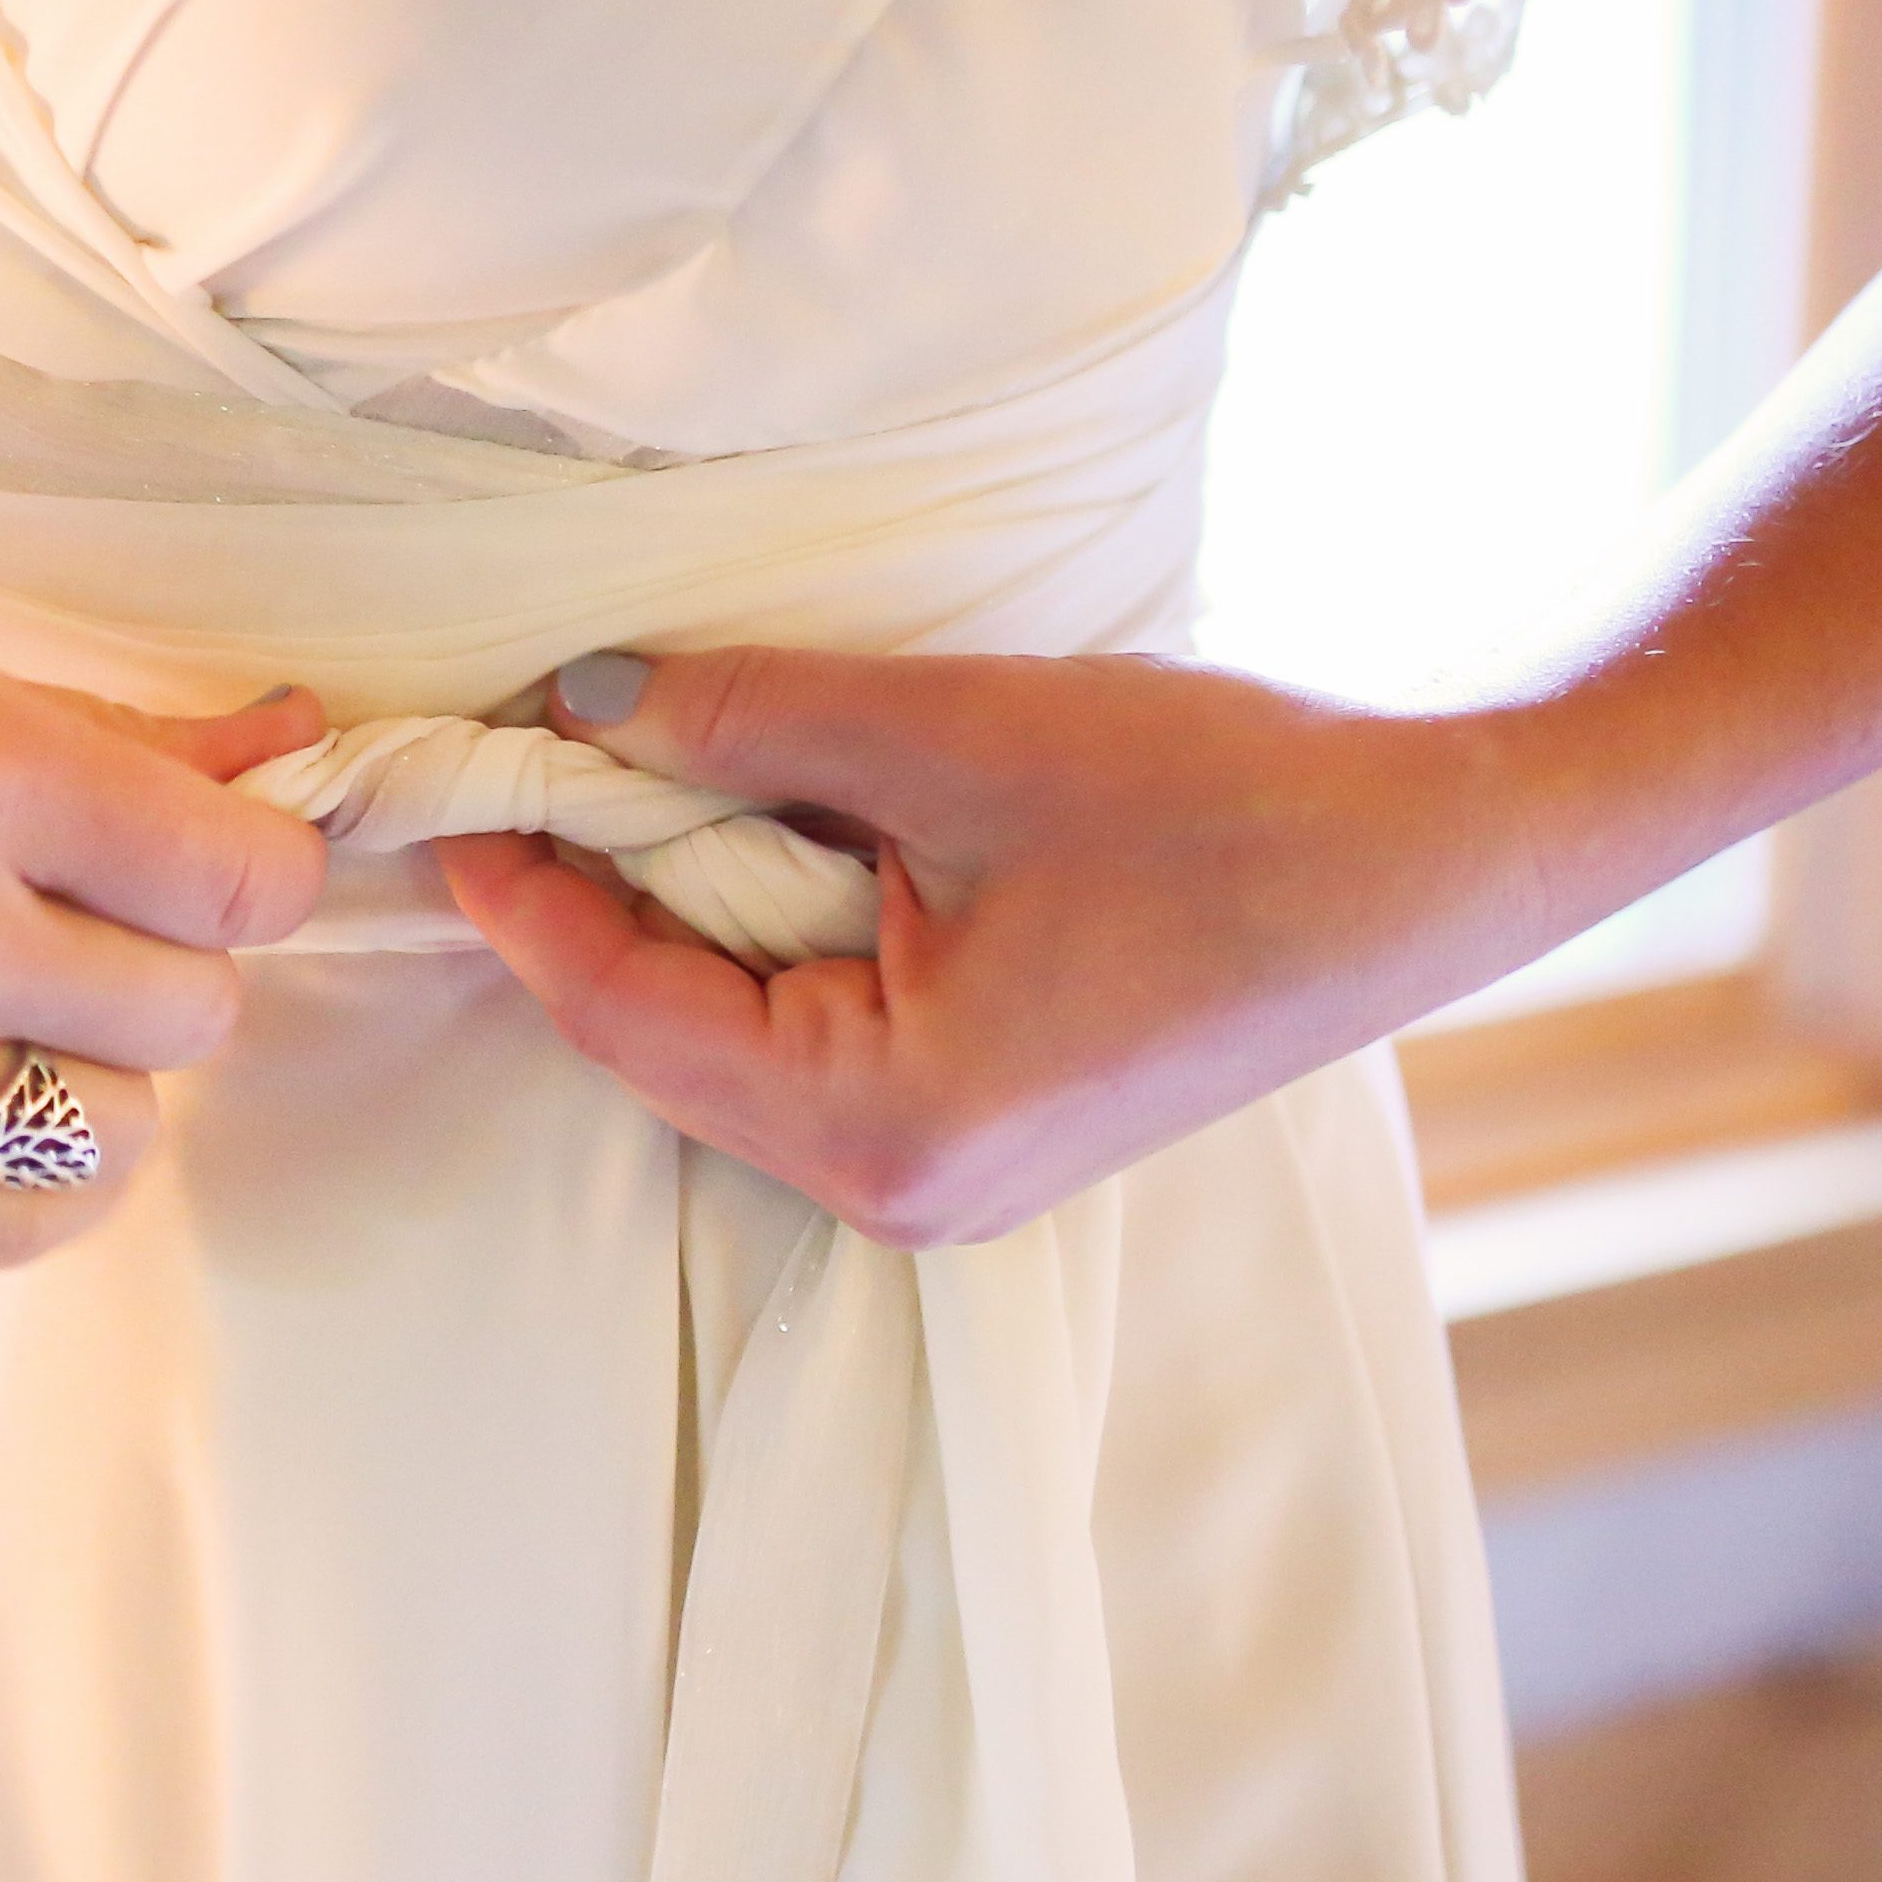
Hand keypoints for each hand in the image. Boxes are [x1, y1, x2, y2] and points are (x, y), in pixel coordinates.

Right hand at [0, 580, 330, 1264]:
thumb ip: (96, 731)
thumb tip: (288, 746)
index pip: (238, 880)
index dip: (253, 868)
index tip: (213, 859)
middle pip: (192, 1009)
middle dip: (162, 961)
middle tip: (77, 917)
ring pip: (121, 1127)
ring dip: (99, 1070)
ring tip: (16, 1007)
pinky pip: (11, 1229)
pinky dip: (43, 1178)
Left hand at [436, 647, 1566, 1249]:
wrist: (1437, 847)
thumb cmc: (1225, 802)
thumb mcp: (954, 737)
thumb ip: (745, 721)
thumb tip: (581, 694)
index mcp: (881, 1128)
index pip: (622, 1011)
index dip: (521, 888)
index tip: (443, 777)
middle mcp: (901, 1187)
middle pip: (668, 1031)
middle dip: (597, 888)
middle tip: (518, 744)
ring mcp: (949, 1167)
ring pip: (742, 1021)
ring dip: (686, 895)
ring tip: (623, 755)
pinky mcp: (992, 1111)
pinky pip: (824, 1017)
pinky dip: (776, 915)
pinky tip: (755, 809)